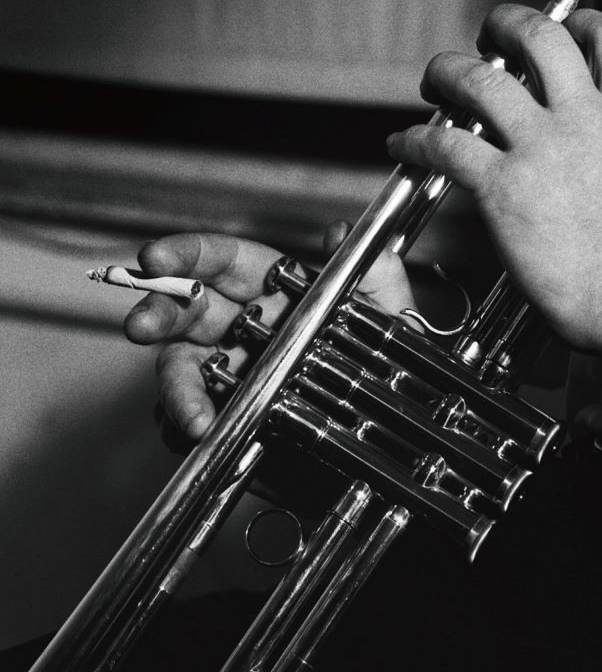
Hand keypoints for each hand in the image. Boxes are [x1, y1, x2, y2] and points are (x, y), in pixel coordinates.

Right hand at [124, 227, 412, 445]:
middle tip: (140, 325)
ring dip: (175, 390)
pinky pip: (188, 420)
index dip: (190, 254)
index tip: (157, 256)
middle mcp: (244, 328)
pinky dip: (185, 429)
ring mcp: (229, 374)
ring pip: (180, 370)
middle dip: (157, 312)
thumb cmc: (385, 368)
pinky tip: (201, 437)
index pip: (225, 261)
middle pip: (186, 311)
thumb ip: (375, 274)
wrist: (386, 439)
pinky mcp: (225, 418)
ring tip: (193, 417)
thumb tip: (342, 232)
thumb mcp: (390, 318)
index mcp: (277, 291)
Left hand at [387, 5, 601, 354]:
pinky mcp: (504, 185)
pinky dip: (417, 140)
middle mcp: (583, 119)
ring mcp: (541, 147)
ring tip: (436, 79)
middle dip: (507, 23)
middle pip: (541, 37)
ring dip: (449, 71)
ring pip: (481, 80)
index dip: (585, 22)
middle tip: (489, 34)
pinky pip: (446, 144)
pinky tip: (405, 145)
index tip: (567, 25)